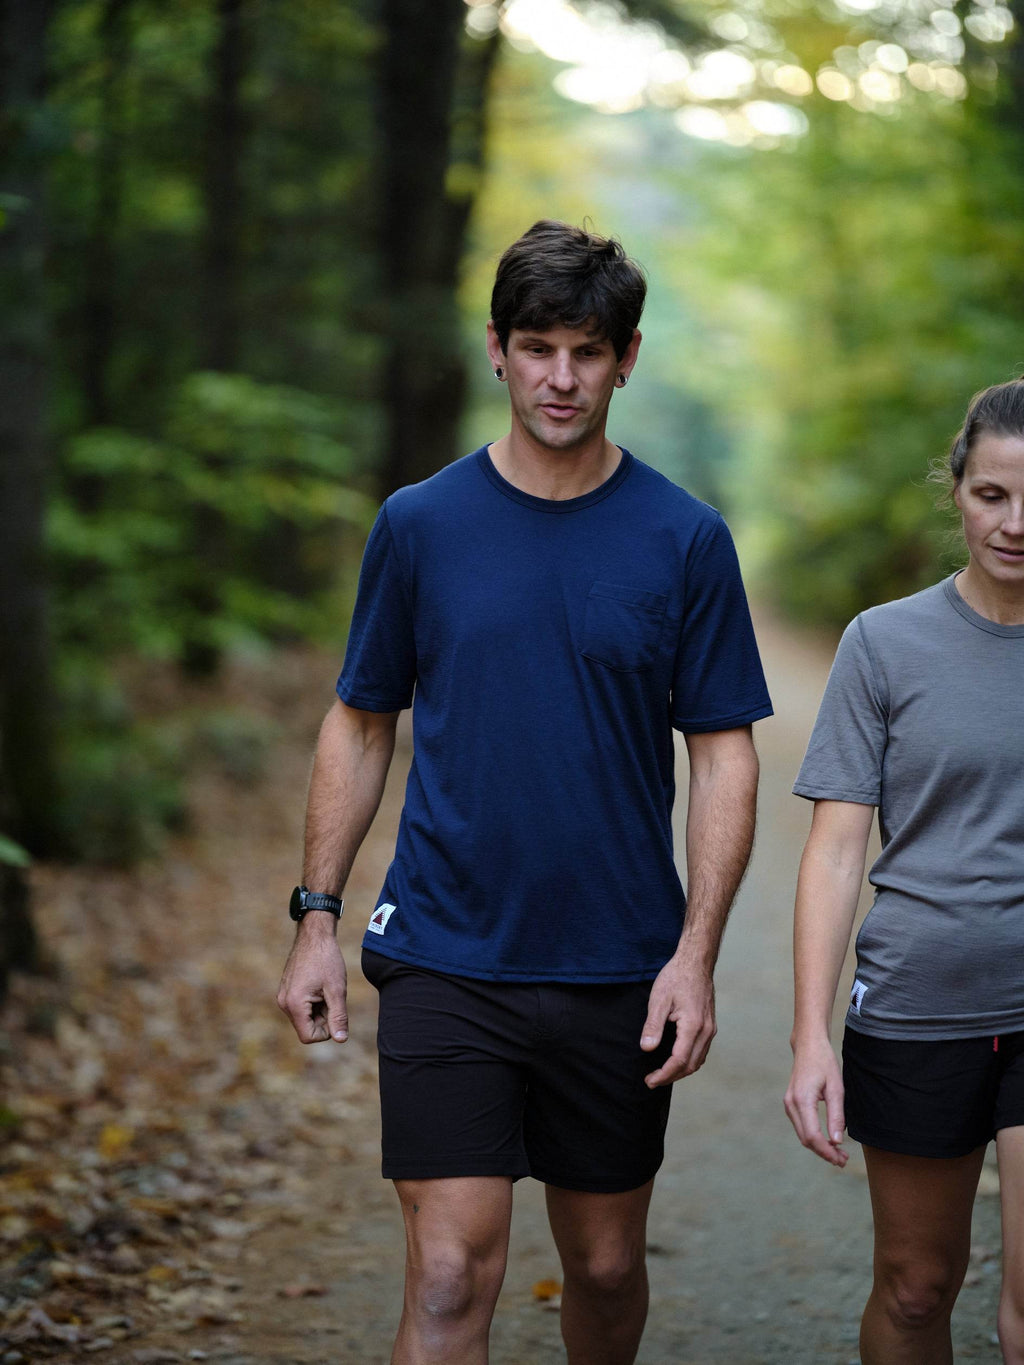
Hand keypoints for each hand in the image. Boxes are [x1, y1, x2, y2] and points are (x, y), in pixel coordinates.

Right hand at [276, 920, 348, 1043]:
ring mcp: (283, 996)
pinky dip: (314, 1002)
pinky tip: (319, 985)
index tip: (336, 1012)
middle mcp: (284, 1003)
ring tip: (326, 988)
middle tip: (332, 995)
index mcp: (294, 1004)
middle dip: (323, 1018)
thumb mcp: (337, 990)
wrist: (314, 935)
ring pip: (305, 1017)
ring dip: (319, 1009)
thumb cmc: (326, 959)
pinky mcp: (286, 990)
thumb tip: (341, 1040)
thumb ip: (338, 1017)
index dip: (327, 1031)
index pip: (309, 1037)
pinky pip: (301, 1007)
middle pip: (307, 1028)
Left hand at [640, 953, 716, 1087]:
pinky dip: (689, 1061)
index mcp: (693, 1025)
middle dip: (672, 1076)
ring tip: (662, 1074)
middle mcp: (706, 1030)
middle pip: (691, 1065)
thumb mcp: (658, 999)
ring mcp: (710, 1028)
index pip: (679, 1060)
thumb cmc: (676, 977)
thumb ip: (653, 1026)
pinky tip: (676, 1059)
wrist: (695, 962)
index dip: (664, 1074)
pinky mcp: (710, 1025)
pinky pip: (701, 1050)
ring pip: (698, 1060)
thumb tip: (646, 1048)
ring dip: (681, 1071)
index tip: (650, 1080)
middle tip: (652, 1080)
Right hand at [784, 1037, 847, 1166]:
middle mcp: (791, 1104)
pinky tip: (827, 1139)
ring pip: (803, 1135)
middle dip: (824, 1153)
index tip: (841, 1159)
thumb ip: (836, 1116)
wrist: (808, 1045)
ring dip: (819, 1146)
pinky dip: (814, 1137)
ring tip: (838, 1153)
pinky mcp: (791, 1103)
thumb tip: (837, 1141)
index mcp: (802, 1100)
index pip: (812, 1136)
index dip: (827, 1151)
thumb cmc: (824, 1063)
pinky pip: (801, 1126)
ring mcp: (788, 1103)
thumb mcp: (836, 1088)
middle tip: (843, 1160)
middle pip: (806, 1139)